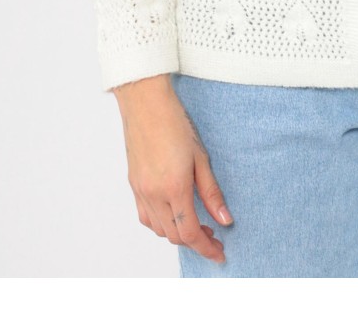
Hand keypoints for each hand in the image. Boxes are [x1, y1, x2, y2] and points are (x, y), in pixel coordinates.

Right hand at [113, 73, 233, 262]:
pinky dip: (161, 223)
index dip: (206, 247)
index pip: (189, 232)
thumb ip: (212, 192)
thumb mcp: (201, 157)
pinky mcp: (133, 185)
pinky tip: (174, 214)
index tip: (220, 253)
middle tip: (214, 235)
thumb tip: (224, 219)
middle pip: (174, 235)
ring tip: (198, 224)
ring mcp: (140, 191)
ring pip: (158, 229)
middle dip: (195, 241)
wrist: (146, 104)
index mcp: (173, 188)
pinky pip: (145, 216)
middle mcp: (153, 195)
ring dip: (178, 233)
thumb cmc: (175, 124)